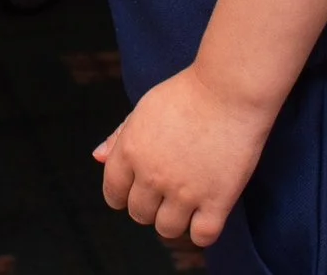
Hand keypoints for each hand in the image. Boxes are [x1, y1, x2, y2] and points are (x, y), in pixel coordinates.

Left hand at [93, 64, 273, 248]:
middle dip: (149, 206)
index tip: (138, 191)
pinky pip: (201, 236)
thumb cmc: (186, 95)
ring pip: (166, 229)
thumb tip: (97, 157)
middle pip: (139, 214)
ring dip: (173, 220)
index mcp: (130, 151)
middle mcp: (152, 175)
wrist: (228, 90)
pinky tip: (205, 214)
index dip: (123, 195)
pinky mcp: (217, 200)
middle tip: (166, 193)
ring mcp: (184, 191)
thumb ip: (119, 136)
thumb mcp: (143, 110)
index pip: (113, 193)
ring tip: (185, 204)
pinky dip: (201, 231)